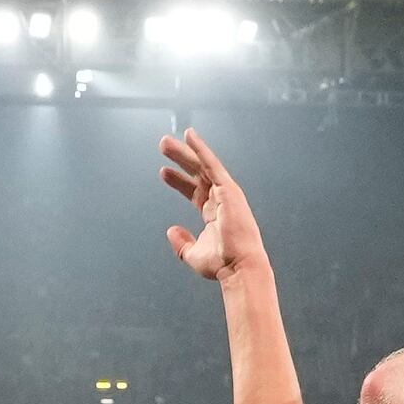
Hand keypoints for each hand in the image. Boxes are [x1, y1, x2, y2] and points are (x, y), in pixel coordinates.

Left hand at [158, 129, 263, 287]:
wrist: (239, 267)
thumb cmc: (223, 264)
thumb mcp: (193, 255)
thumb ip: (181, 243)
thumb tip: (171, 230)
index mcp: (215, 214)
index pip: (194, 192)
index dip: (179, 182)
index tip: (164, 172)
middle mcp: (221, 201)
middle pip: (197, 175)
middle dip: (180, 160)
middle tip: (164, 146)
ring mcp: (226, 194)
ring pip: (202, 166)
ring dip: (185, 152)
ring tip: (165, 142)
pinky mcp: (229, 190)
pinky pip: (212, 165)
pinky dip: (201, 150)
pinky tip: (190, 136)